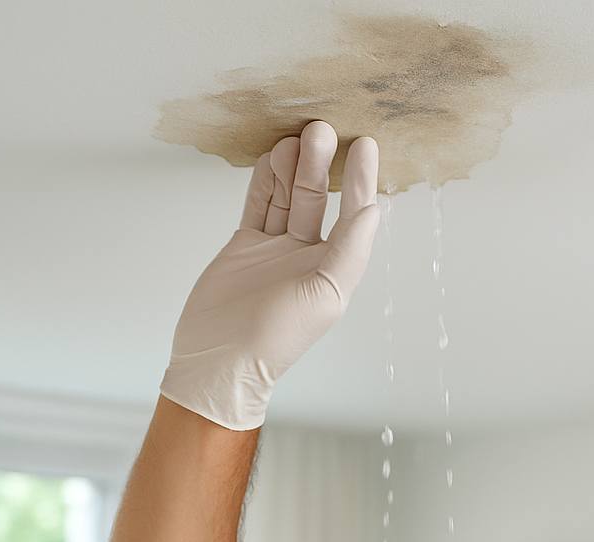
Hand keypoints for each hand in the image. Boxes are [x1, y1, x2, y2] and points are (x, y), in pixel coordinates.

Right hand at [160, 121, 380, 429]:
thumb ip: (350, 250)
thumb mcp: (324, 294)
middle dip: (320, 165)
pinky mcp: (244, 248)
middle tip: (320, 128)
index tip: (365, 145)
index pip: (353, 215)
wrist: (220, 360)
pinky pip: (258, 206)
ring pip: (288, 198)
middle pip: (318, 199)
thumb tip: (372, 210)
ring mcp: (274, 250)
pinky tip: (272, 158)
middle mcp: (307, 256)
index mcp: (334, 268)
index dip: (361, 180)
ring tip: (295, 138)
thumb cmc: (276, 337)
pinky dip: (265, 183)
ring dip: (293, 168)